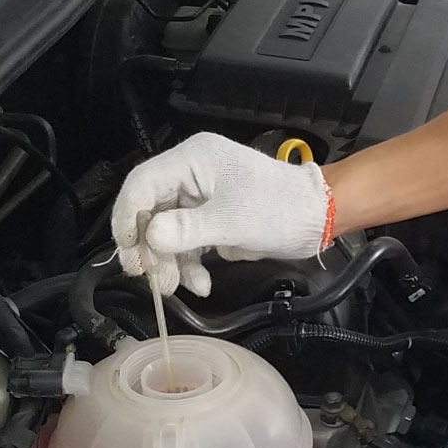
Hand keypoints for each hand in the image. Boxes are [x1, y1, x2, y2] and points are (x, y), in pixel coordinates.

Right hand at [111, 132, 333, 295]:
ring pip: (166, 232)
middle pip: (150, 211)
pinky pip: (186, 243)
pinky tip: (199, 284)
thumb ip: (188, 229)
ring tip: (174, 287)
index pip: (142, 184)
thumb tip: (150, 237)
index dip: (128, 217)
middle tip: (150, 278)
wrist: (319, 218)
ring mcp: (200, 198)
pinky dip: (189, 265)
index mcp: (193, 160)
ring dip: (168, 262)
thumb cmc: (280, 208)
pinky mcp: (211, 220)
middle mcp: (191, 175)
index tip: (129, 250)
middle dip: (150, 247)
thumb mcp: (233, 220)